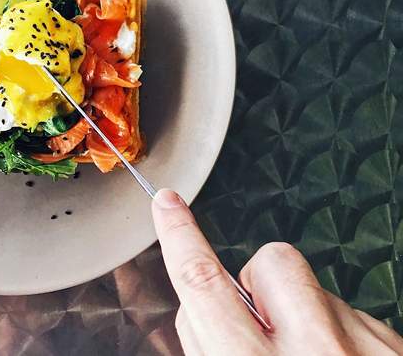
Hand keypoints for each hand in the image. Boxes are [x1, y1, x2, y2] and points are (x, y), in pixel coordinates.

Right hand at [152, 188, 402, 354]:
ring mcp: (369, 350)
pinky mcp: (400, 350)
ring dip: (303, 315)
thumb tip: (204, 311)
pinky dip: (341, 337)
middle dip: (256, 283)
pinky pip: (356, 317)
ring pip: (318, 290)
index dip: (178, 237)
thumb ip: (212, 352)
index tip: (167, 206)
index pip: (204, 285)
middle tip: (261, 330)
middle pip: (271, 263)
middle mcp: (319, 355)